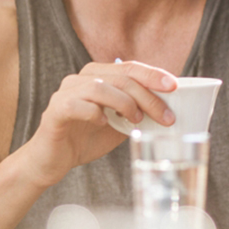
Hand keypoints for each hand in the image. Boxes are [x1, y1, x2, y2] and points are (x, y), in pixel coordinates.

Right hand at [18, 60, 177, 187]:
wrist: (54, 160)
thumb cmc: (87, 138)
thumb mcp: (120, 125)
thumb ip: (138, 112)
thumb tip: (169, 110)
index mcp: (98, 76)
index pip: (129, 67)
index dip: (152, 74)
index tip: (174, 86)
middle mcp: (80, 79)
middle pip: (120, 77)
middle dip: (147, 96)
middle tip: (166, 116)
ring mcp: (65, 93)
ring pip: (100, 87)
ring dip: (124, 103)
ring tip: (136, 121)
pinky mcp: (54, 111)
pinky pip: (76, 105)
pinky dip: (94, 113)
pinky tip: (104, 124)